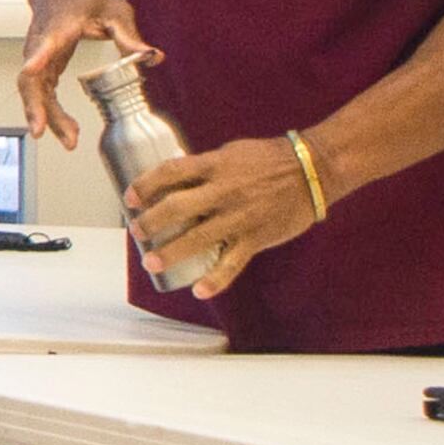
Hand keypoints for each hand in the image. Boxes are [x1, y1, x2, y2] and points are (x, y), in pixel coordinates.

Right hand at [15, 0, 152, 149]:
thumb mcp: (114, 10)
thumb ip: (129, 35)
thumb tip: (152, 56)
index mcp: (59, 24)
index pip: (45, 41)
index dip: (38, 56)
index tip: (30, 69)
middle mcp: (40, 41)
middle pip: (30, 78)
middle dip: (35, 107)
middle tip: (43, 131)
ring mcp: (36, 55)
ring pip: (32, 91)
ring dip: (47, 117)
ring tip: (70, 140)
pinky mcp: (40, 65)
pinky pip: (40, 93)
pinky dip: (51, 113)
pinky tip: (68, 130)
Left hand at [122, 136, 320, 301]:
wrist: (313, 170)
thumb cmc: (270, 159)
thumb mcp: (231, 153)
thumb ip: (205, 168)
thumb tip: (174, 180)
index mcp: (215, 166)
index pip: (170, 172)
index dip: (145, 184)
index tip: (130, 197)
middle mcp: (224, 191)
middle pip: (177, 208)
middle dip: (151, 221)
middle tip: (136, 230)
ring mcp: (240, 217)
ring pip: (198, 239)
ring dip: (171, 252)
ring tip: (151, 262)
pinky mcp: (256, 238)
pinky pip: (232, 264)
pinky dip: (216, 280)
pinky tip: (199, 291)